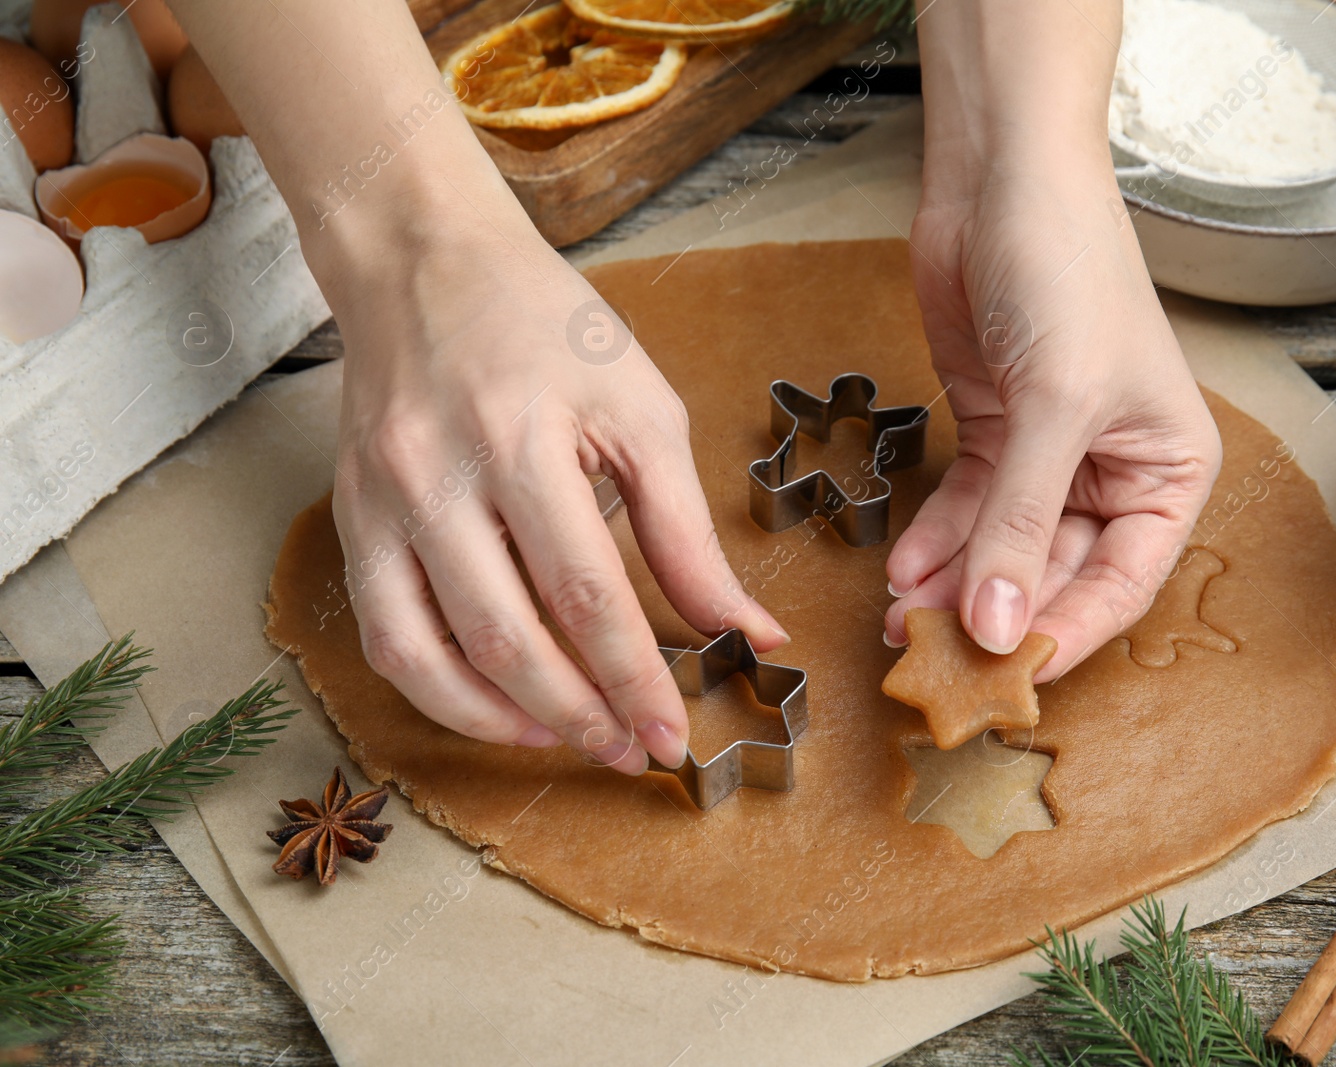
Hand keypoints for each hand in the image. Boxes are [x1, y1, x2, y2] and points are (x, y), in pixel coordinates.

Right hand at [325, 205, 786, 773]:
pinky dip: (439, 691)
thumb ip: (687, 531)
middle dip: (581, 714)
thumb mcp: (642, 411)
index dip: (634, 679)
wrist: (427, 264)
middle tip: (633, 752)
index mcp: (525, 440)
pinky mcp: (351, 516)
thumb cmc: (549, 329)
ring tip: (571, 740)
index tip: (674, 737)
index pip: (588, 594)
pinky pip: (382, 633)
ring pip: (433, 652)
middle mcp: (439, 476)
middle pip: (509, 636)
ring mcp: (382, 501)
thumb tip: (747, 629)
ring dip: (506, 719)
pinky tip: (499, 707)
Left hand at [884, 168, 1221, 679]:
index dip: (1064, 633)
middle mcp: (1113, 472)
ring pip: (1001, 548)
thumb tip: (1000, 628)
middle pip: (1052, 573)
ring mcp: (1048, 456)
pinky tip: (901, 571)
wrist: (1004, 184)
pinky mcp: (993, 433)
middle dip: (992, 613)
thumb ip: (1022, 522)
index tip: (1007, 678)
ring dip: (951, 585)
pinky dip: (934, 541)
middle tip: (930, 658)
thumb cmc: (1068, 274)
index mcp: (1168, 471)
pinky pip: (965, 510)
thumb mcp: (1054, 407)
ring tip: (899, 623)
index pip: (1120, 583)